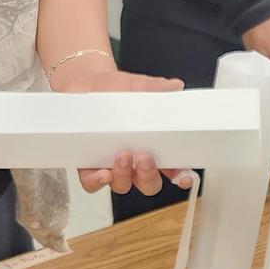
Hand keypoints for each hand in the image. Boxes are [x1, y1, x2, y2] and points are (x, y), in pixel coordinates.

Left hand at [49, 57, 194, 198]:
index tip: (185, 176)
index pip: (173, 168)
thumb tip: (174, 86)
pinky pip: (92, 183)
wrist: (84, 84)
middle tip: (145, 157)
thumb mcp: (135, 87)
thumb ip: (155, 88)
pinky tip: (102, 173)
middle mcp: (133, 161)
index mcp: (153, 145)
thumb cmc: (112, 90)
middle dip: (149, 175)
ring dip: (124, 176)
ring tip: (122, 155)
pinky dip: (98, 182)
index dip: (182, 177)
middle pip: (149, 183)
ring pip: (123, 185)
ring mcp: (111, 165)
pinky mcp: (88, 166)